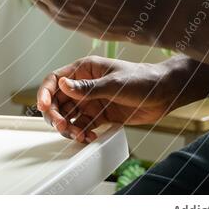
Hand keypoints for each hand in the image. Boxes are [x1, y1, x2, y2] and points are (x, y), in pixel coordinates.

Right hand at [37, 55, 176, 142]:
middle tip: (62, 126)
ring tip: (79, 135)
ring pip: (68, 116)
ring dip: (69, 127)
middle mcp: (83, 86)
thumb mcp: (114, 84)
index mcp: (83, 70)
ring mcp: (91, 101)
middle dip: (56, 115)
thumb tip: (62, 85)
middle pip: (57, 101)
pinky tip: (88, 138)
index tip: (42, 106)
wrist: (165, 93)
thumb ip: (88, 88)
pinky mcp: (100, 115)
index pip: (55, 80)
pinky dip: (82, 133)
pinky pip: (83, 126)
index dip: (44, 93)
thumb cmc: (142, 79)